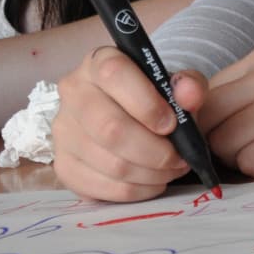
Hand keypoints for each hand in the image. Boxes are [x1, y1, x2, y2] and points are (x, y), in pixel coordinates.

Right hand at [52, 47, 208, 202]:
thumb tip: (189, 96)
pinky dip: (136, 191)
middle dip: (155, 151)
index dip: (147, 103)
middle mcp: (73, 93)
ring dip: (151, 174)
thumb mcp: (177, 84)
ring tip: (171, 169)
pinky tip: (153, 182)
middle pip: (111, 129)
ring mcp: (63, 131)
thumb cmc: (155, 97)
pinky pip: (102, 188)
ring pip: (110, 163)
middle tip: (179, 158)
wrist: (132, 116)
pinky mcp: (63, 166)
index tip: (172, 124)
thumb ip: (189, 86)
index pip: (114, 74)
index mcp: (98, 62)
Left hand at [198, 48, 253, 178]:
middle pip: (209, 122)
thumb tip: (206, 123)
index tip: (219, 132)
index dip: (207, 120)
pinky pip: (252, 164)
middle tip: (247, 146)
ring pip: (226, 146)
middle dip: (219, 142)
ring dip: (243, 157)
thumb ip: (248, 89)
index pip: (206, 93)